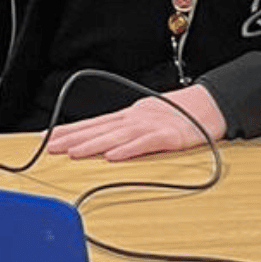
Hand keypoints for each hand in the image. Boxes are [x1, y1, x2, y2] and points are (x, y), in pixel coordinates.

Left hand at [46, 84, 226, 161]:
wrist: (210, 105)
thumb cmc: (178, 114)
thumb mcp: (147, 118)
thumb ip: (125, 129)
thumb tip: (102, 141)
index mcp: (129, 116)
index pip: (94, 123)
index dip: (71, 130)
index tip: (50, 138)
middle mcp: (135, 119)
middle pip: (100, 129)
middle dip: (74, 139)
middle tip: (52, 147)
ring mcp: (151, 126)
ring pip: (117, 136)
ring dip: (94, 144)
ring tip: (74, 152)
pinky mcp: (168, 137)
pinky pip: (145, 144)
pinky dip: (128, 150)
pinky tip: (113, 156)